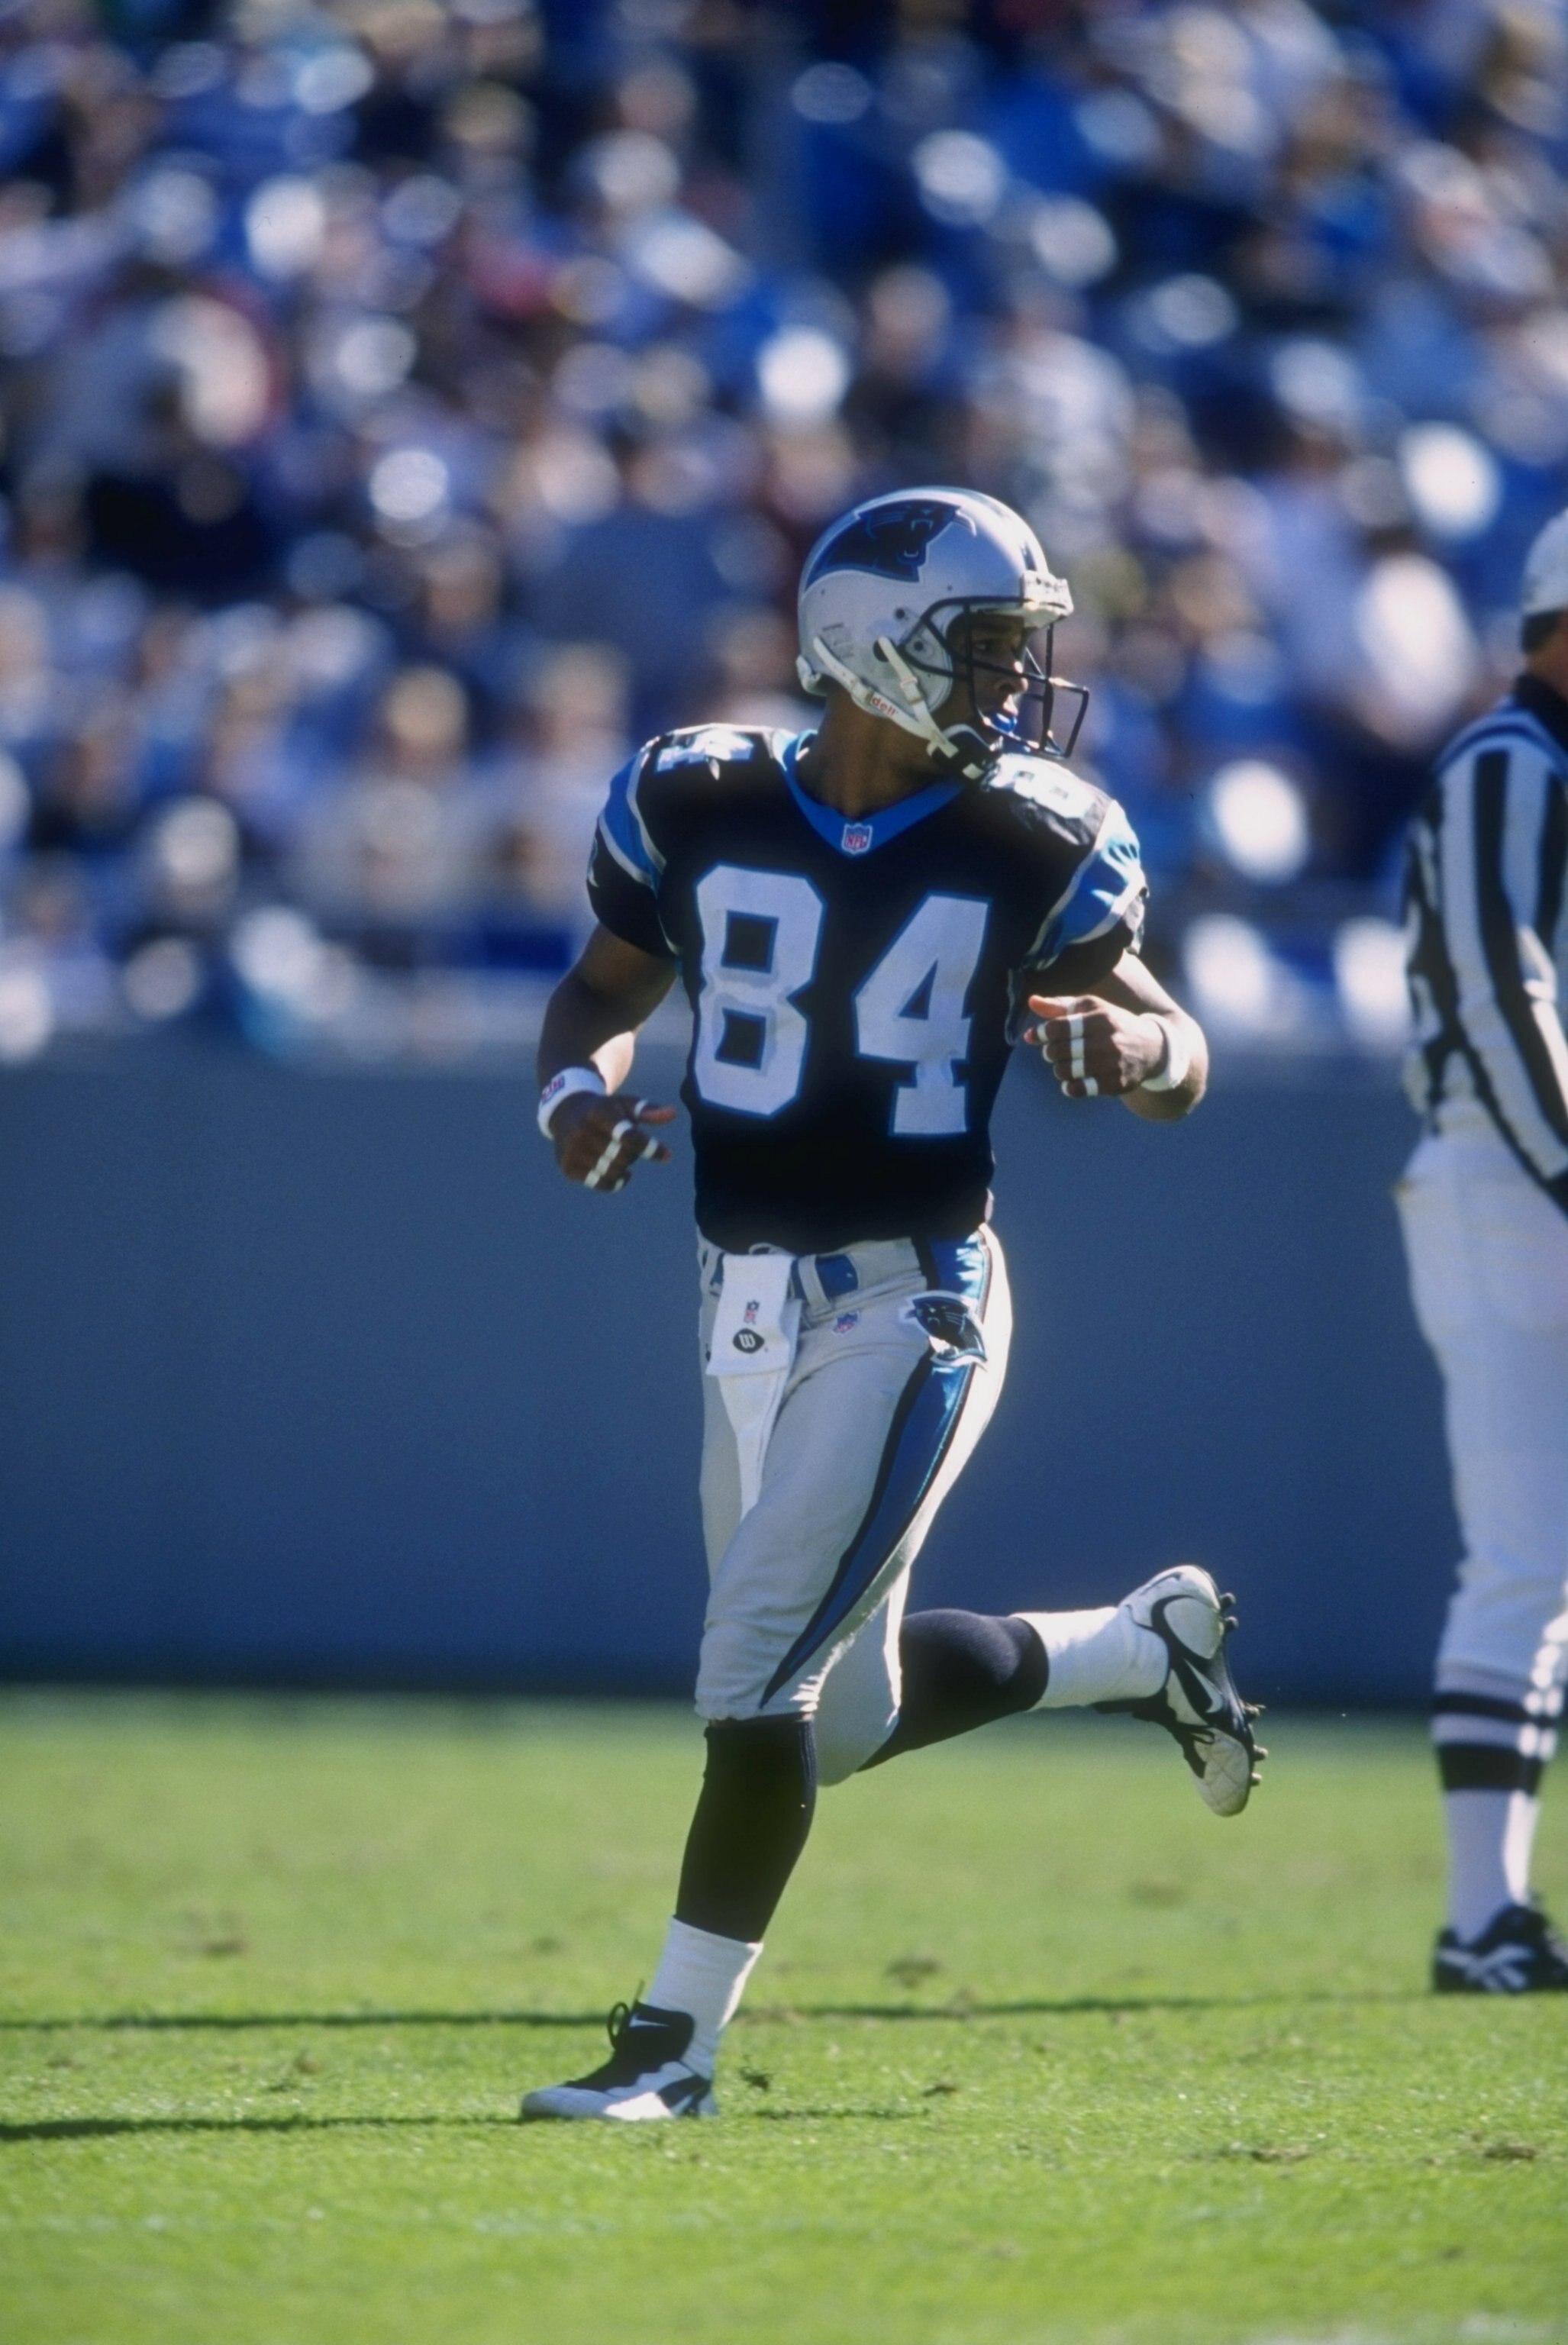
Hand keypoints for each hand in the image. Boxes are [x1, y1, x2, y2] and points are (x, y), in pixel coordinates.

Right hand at [552, 1093, 676, 1190]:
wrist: (565, 1113)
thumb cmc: (604, 1109)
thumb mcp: (624, 1104)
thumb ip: (648, 1111)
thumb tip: (673, 1113)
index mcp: (598, 1112)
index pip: (627, 1136)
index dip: (649, 1147)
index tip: (666, 1155)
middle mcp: (581, 1131)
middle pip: (622, 1156)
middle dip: (633, 1154)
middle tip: (629, 1147)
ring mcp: (572, 1150)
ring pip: (612, 1172)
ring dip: (624, 1168)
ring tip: (621, 1157)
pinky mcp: (568, 1167)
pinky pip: (600, 1183)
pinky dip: (614, 1182)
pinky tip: (618, 1174)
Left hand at [1025, 993, 1166, 1099]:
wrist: (1152, 1048)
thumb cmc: (1113, 1024)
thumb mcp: (1091, 1008)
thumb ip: (1060, 1006)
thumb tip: (1031, 1002)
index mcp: (1100, 1018)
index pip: (1059, 1027)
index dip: (1042, 1032)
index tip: (1037, 1035)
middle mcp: (1107, 1041)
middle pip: (1059, 1051)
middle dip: (1050, 1051)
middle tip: (1054, 1050)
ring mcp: (1112, 1064)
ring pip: (1066, 1071)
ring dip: (1059, 1069)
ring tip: (1065, 1064)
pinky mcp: (1116, 1083)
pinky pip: (1079, 1089)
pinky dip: (1070, 1086)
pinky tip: (1074, 1079)